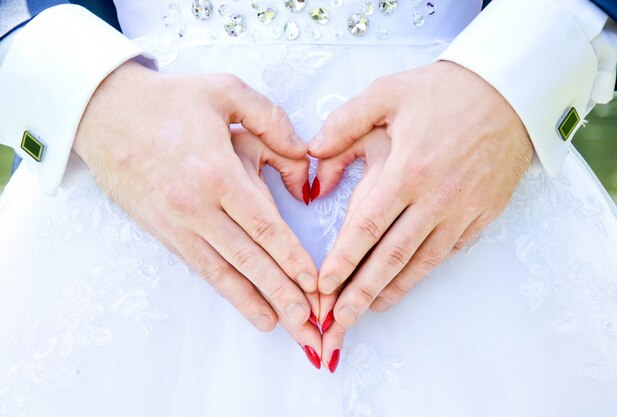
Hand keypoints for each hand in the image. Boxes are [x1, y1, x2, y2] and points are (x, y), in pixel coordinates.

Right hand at [74, 61, 320, 352]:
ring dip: (258, 302)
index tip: (316, 283)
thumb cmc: (169, 101)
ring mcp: (178, 223)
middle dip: (283, 293)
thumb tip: (303, 155)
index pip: (264, 225)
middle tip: (310, 325)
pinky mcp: (165, 232)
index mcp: (216, 171)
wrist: (104, 113)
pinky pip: (202, 268)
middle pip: (249, 258)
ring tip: (286, 328)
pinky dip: (229, 292)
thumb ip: (271, 120)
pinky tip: (252, 309)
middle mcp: (197, 206)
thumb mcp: (226, 91)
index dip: (292, 258)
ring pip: (226, 272)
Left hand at [310, 61, 533, 331]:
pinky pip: (448, 252)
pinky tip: (406, 284)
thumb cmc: (446, 91)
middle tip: (338, 323)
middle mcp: (435, 197)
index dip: (343, 260)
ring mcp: (463, 210)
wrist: (511, 92)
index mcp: (408, 169)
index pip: (367, 226)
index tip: (322, 287)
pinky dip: (424, 273)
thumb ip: (345, 122)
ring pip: (421, 262)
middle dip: (361, 293)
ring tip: (367, 312)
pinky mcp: (483, 214)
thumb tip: (312, 151)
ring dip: (392, 290)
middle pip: (391, 256)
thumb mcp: (388, 93)